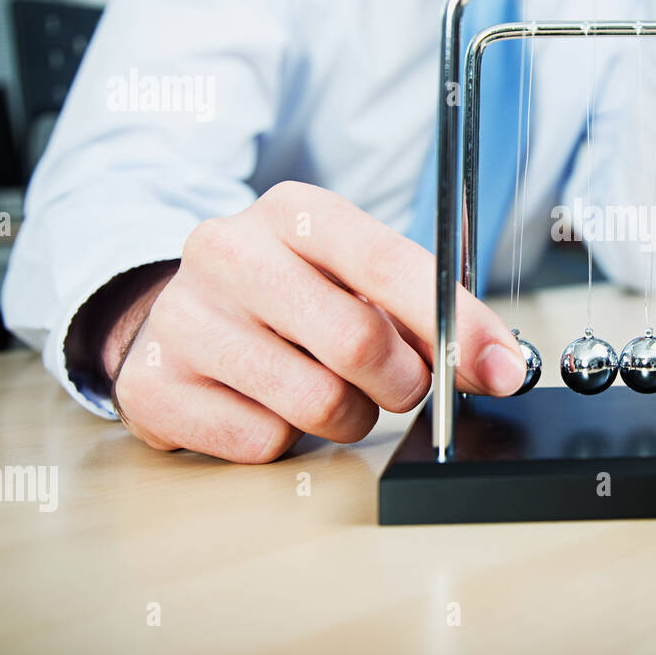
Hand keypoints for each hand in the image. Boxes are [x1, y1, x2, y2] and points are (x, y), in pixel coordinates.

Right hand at [104, 181, 526, 462]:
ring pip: (317, 403)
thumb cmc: (296, 298)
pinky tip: (268, 406)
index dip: (458, 324)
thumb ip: (432, 314)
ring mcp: (183, 317)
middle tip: (400, 385)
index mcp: (293, 211)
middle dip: (403, 382)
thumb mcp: (360, 281)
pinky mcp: (152, 385)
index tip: (502, 369)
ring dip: (349, 417)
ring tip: (329, 392)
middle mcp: (229, 251)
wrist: (185, 317)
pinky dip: (286, 441)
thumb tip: (503, 366)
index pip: (390, 263)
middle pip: (357, 341)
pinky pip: (262, 443)